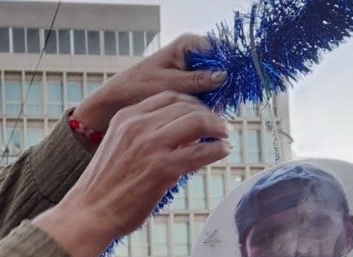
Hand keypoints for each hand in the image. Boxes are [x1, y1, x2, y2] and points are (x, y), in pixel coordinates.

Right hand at [34, 91, 228, 256]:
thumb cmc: (103, 187)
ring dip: (218, 128)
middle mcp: (139, 126)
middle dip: (209, 114)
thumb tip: (179, 136)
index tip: (203, 113)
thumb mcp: (118, 147)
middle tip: (221, 126)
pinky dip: (217, 149)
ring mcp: (151, 146)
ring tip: (225, 137)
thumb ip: (143, 136)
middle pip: (187, 106)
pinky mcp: (163, 169)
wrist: (89, 212)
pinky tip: (222, 151)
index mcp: (126, 117)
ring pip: (198, 122)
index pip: (169, 97)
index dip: (192, 103)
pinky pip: (201, 151)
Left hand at [72, 34, 224, 135]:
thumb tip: (223, 76)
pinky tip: (205, 116)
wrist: (120, 98)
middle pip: (221, 67)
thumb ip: (197, 81)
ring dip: (216, 98)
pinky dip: (207, 103)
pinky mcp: (189, 84)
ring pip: (215, 82)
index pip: (221, 49)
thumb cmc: (138, 86)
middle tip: (221, 105)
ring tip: (212, 114)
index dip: (230, 67)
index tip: (232, 86)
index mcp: (189, 44)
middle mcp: (194, 54)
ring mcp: (192, 69)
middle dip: (223, 86)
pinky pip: (206, 92)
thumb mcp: (169, 84)